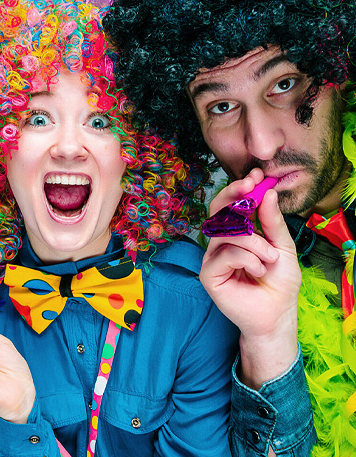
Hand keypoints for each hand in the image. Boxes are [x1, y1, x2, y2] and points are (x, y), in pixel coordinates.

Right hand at [200, 170, 300, 386]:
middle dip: (235, 196)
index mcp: (236, 233)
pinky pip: (225, 254)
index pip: (230, 205)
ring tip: (270, 259)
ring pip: (226, 232)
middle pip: (218, 211)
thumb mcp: (283, 247)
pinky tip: (258, 271)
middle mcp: (220, 242)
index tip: (256, 176)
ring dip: (254, 242)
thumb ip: (272, 222)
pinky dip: (247, 259)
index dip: (240, 188)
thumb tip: (267, 193)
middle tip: (251, 188)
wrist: (276, 315)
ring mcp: (212, 257)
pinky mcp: (208, 273)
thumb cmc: (279, 283)